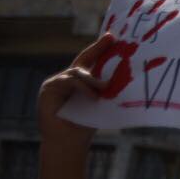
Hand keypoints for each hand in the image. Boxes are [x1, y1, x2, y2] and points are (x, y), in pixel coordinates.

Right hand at [37, 35, 112, 149]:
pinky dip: (82, 87)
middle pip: (83, 59)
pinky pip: (68, 82)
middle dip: (98, 48)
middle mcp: (68, 79)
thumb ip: (108, 93)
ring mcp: (57, 82)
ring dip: (93, 79)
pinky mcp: (49, 88)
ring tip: (106, 88)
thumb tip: (131, 82)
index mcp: (82, 82)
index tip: (112, 36)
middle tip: (111, 39)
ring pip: (77, 72)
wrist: (68, 142)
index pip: (92, 61)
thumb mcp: (101, 106)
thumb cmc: (85, 126)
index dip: (101, 48)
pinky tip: (93, 95)